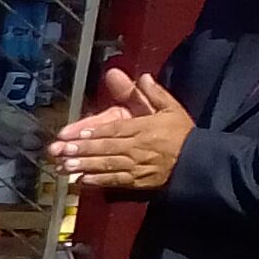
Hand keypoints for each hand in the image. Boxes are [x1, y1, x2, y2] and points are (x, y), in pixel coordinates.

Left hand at [51, 65, 188, 195]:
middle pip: (106, 148)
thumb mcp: (171, 108)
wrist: (198, 161)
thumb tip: (142, 76)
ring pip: (107, 165)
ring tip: (64, 166)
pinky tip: (81, 180)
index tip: (75, 134)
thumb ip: (154, 93)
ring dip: (84, 166)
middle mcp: (138, 147)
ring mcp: (137, 166)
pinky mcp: (138, 181)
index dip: (94, 132)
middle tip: (60, 150)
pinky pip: (116, 181)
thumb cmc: (182, 133)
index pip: (115, 129)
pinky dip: (98, 181)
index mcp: (144, 128)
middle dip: (81, 150)